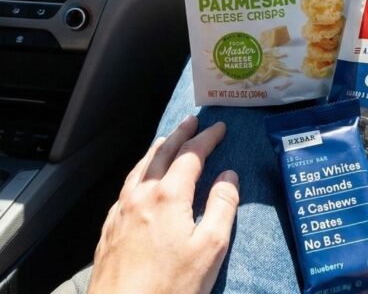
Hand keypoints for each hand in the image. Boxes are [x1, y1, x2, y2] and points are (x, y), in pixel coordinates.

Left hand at [89, 116, 238, 293]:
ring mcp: (121, 212)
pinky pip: (126, 187)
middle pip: (162, 154)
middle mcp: (142, 195)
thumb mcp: (209, 250)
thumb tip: (229, 176)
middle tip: (192, 121)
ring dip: (157, 150)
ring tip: (166, 140)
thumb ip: (221, 207)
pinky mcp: (109, 229)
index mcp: (168, 196)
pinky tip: (141, 180)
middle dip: (180, 134)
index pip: (191, 154)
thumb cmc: (169, 288)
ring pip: (140, 168)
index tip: (220, 128)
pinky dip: (140, 172)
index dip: (207, 138)